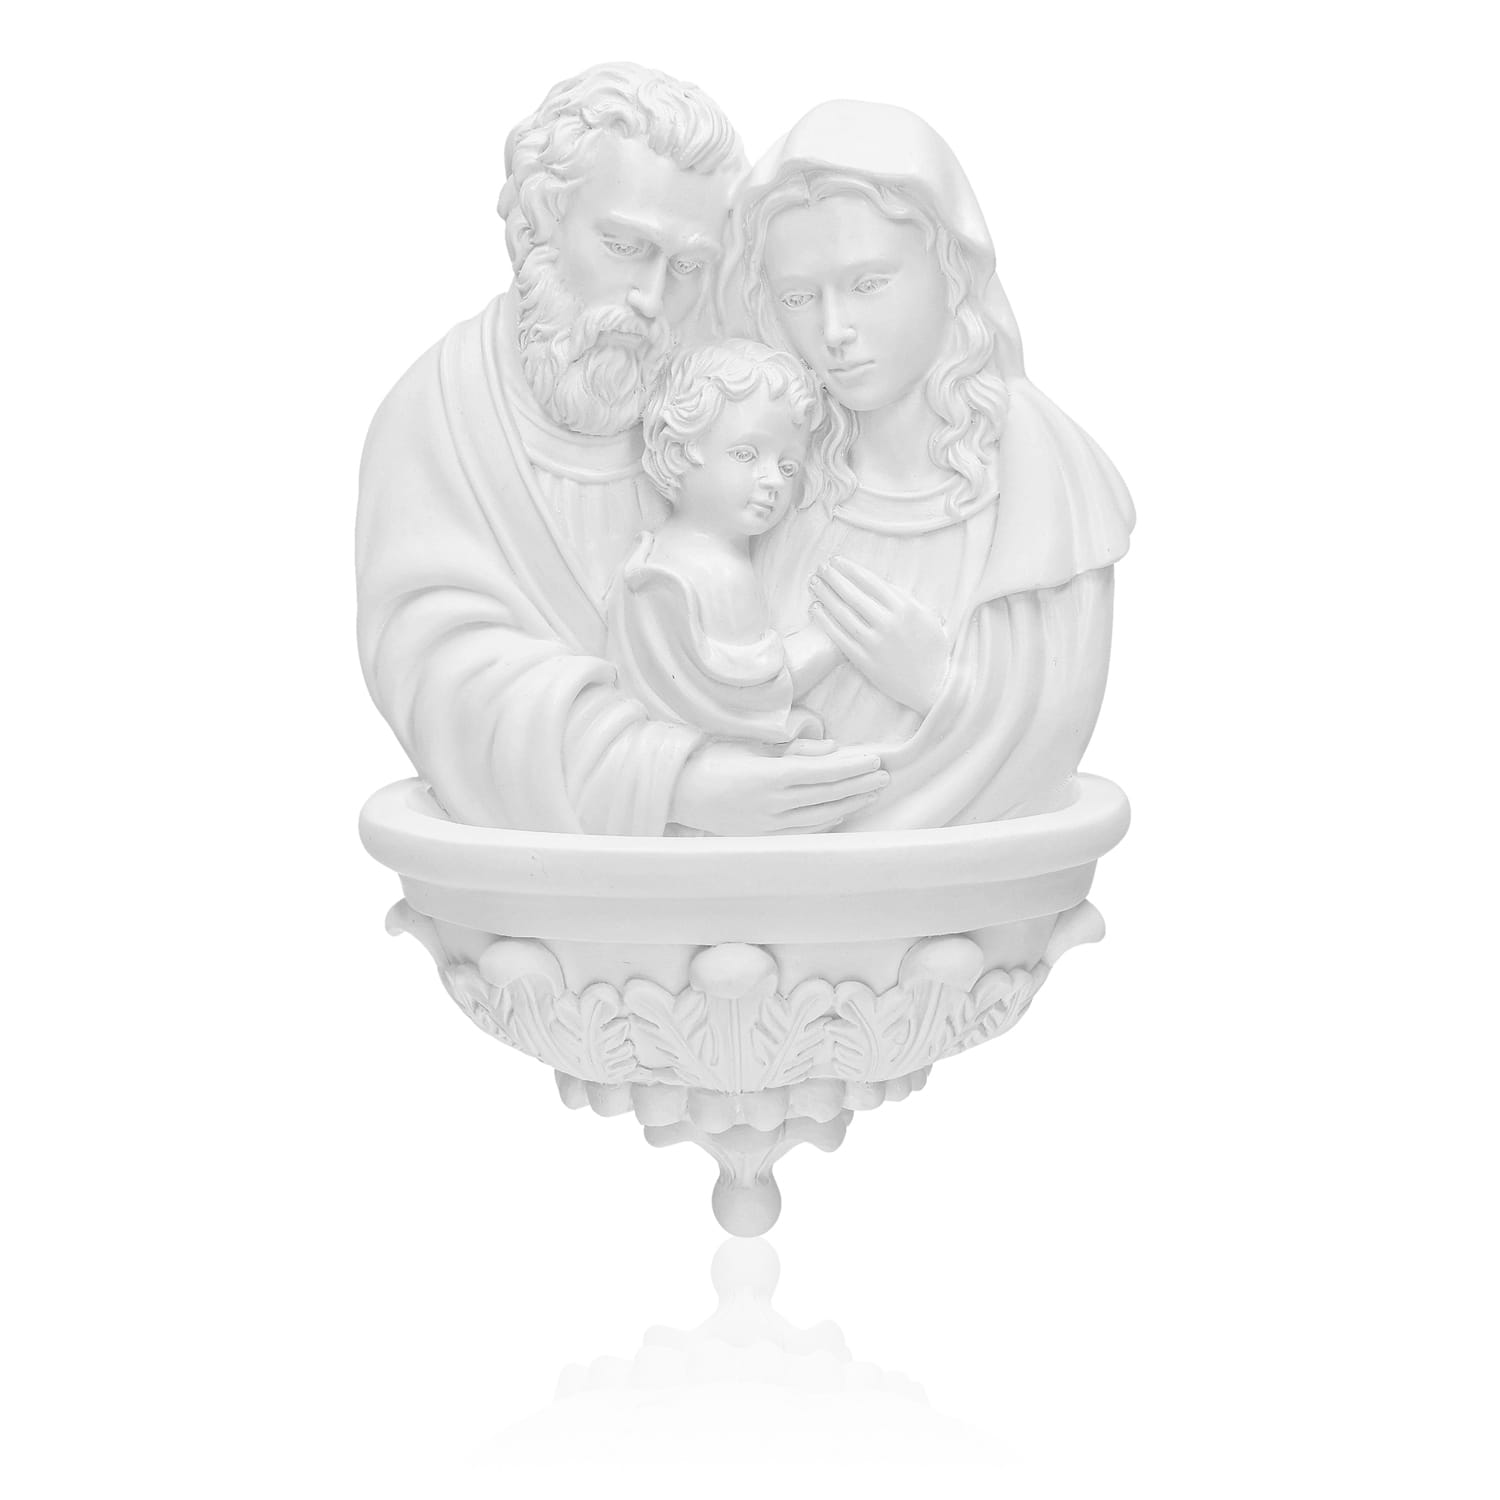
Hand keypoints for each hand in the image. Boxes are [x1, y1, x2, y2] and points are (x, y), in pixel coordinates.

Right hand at [670, 738, 888, 834]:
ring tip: (871, 794)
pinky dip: (827, 821)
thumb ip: (794, 748)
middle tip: (885, 777)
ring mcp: (768, 825)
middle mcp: (771, 805)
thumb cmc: (713, 760)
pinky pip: (804, 830)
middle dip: (858, 785)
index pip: (821, 773)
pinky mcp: (764, 837)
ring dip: (849, 804)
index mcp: (767, 778)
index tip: (874, 760)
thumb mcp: (752, 746)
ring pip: (819, 816)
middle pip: (826, 795)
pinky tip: (843, 812)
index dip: (850, 768)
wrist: (679, 792)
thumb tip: (833, 749)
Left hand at [809, 558, 949, 713]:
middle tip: (821, 567)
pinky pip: (840, 637)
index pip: (871, 581)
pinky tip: (815, 609)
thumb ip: (908, 600)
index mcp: (906, 608)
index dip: (851, 569)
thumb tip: (885, 585)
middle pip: (853, 594)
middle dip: (834, 578)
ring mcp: (875, 642)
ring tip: (814, 583)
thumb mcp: (929, 618)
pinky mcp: (864, 660)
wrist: (934, 686)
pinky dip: (825, 621)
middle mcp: (889, 622)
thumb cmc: (934, 651)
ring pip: (843, 613)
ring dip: (826, 595)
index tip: (837, 561)